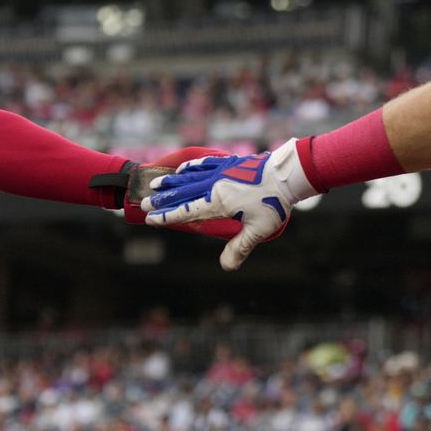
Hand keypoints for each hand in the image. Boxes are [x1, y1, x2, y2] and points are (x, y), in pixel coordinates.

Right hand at [142, 138, 319, 269]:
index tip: (151, 219)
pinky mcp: (229, 163)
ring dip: (172, 181)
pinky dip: (190, 167)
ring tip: (156, 184)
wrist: (287, 174)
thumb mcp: (258, 230)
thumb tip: (226, 267)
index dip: (168, 216)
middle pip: (182, 193)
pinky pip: (204, 164)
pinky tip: (183, 168)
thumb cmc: (273, 203)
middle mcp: (214, 185)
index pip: (186, 211)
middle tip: (144, 203)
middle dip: (163, 200)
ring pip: (190, 176)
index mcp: (218, 202)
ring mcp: (221, 172)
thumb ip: (240, 247)